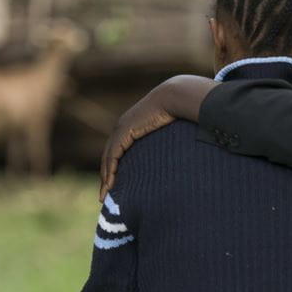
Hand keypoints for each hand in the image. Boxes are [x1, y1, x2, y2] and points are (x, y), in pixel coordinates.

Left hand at [98, 75, 217, 199]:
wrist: (175, 96)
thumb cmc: (180, 110)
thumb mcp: (172, 130)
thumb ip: (172, 140)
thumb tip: (186, 152)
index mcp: (132, 125)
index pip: (118, 150)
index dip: (114, 167)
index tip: (114, 185)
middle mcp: (123, 126)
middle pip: (110, 156)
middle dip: (106, 176)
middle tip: (104, 196)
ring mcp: (122, 128)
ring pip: (108, 158)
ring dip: (106, 178)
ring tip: (105, 195)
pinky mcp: (124, 132)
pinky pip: (113, 156)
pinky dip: (110, 171)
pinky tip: (110, 184)